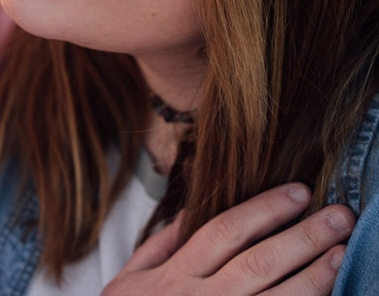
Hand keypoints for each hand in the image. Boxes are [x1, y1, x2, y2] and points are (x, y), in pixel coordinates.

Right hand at [102, 183, 353, 295]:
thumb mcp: (130, 279)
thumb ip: (161, 244)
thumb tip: (193, 210)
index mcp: (174, 277)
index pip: (225, 232)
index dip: (264, 209)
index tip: (298, 192)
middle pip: (258, 262)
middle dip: (302, 237)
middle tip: (338, 216)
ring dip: (314, 276)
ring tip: (342, 254)